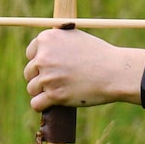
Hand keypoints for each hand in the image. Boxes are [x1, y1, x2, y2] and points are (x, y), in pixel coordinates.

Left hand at [24, 30, 143, 110]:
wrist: (115, 72)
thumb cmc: (100, 55)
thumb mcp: (76, 37)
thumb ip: (57, 42)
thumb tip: (42, 50)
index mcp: (47, 39)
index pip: (30, 54)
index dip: (40, 62)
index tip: (51, 67)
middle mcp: (44, 56)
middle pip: (29, 72)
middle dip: (40, 78)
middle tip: (57, 81)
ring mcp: (48, 76)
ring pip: (32, 89)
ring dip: (43, 92)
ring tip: (59, 91)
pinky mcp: (54, 95)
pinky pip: (36, 104)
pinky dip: (43, 105)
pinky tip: (52, 103)